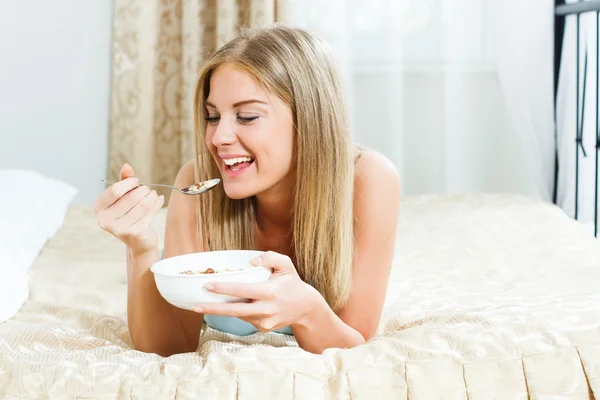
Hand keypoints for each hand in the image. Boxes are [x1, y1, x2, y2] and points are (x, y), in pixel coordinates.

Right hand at [94, 163, 164, 255]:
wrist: (139, 241)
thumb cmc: (129, 215)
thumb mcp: (124, 197)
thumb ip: (124, 181)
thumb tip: (127, 166)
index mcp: (99, 209)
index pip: (115, 191)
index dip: (129, 183)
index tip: (137, 181)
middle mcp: (105, 220)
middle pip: (130, 198)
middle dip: (143, 190)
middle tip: (148, 190)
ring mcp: (119, 229)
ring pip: (142, 205)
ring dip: (152, 196)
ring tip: (154, 195)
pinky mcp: (134, 234)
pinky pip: (150, 213)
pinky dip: (157, 204)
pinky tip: (159, 200)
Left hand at [193, 251, 322, 332]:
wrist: (306, 308)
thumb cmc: (292, 283)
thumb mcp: (286, 265)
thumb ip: (270, 257)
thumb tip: (251, 261)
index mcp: (270, 293)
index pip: (243, 290)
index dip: (224, 289)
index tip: (208, 285)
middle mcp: (266, 309)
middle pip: (234, 310)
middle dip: (212, 309)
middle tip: (194, 306)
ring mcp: (264, 322)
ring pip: (237, 314)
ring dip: (221, 309)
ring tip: (204, 303)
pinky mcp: (262, 328)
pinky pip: (245, 318)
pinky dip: (238, 310)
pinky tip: (233, 304)